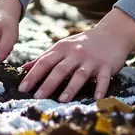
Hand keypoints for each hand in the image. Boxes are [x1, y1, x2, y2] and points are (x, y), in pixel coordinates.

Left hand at [19, 8, 134, 101]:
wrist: (112, 34)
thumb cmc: (82, 43)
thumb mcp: (62, 46)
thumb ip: (45, 58)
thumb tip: (24, 68)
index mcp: (62, 49)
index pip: (44, 62)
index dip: (33, 75)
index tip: (22, 88)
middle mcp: (75, 54)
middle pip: (60, 69)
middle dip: (48, 83)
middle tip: (37, 97)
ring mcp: (91, 60)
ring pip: (80, 75)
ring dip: (71, 88)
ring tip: (62, 100)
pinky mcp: (106, 66)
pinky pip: (103, 79)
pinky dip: (100, 88)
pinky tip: (97, 99)